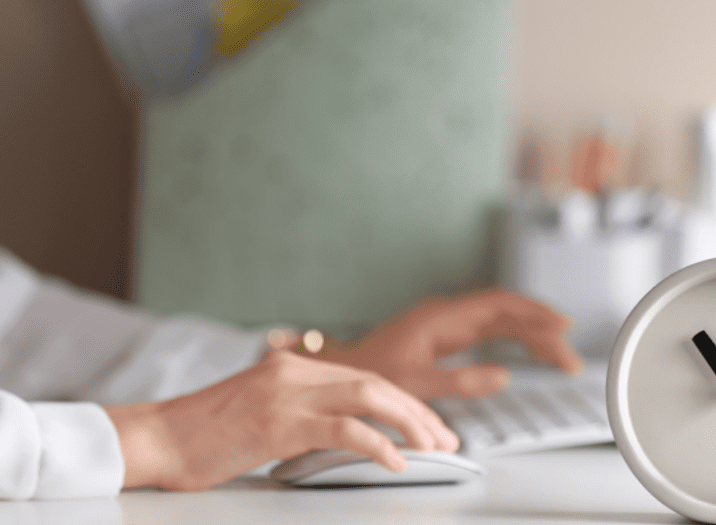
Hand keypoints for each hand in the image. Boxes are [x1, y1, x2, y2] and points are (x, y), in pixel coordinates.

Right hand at [106, 350, 458, 491]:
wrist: (156, 437)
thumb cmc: (204, 435)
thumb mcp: (261, 413)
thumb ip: (301, 412)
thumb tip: (345, 432)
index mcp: (294, 366)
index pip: (366, 379)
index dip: (405, 403)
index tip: (430, 428)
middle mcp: (296, 371)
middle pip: (378, 384)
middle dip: (419, 413)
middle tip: (445, 441)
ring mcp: (288, 394)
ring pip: (371, 397)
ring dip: (410, 424)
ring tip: (433, 449)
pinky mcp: (279, 422)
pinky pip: (344, 429)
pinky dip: (377, 444)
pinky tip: (396, 461)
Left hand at [325, 290, 580, 398]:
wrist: (341, 373)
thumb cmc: (369, 376)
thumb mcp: (415, 385)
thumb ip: (461, 383)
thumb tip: (504, 376)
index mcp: (441, 317)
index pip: (499, 305)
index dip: (534, 313)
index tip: (562, 325)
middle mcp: (448, 314)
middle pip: (507, 314)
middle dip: (542, 331)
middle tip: (569, 360)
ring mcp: (449, 323)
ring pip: (502, 322)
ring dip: (532, 337)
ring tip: (561, 360)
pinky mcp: (448, 335)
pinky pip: (491, 331)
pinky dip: (515, 341)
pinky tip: (532, 353)